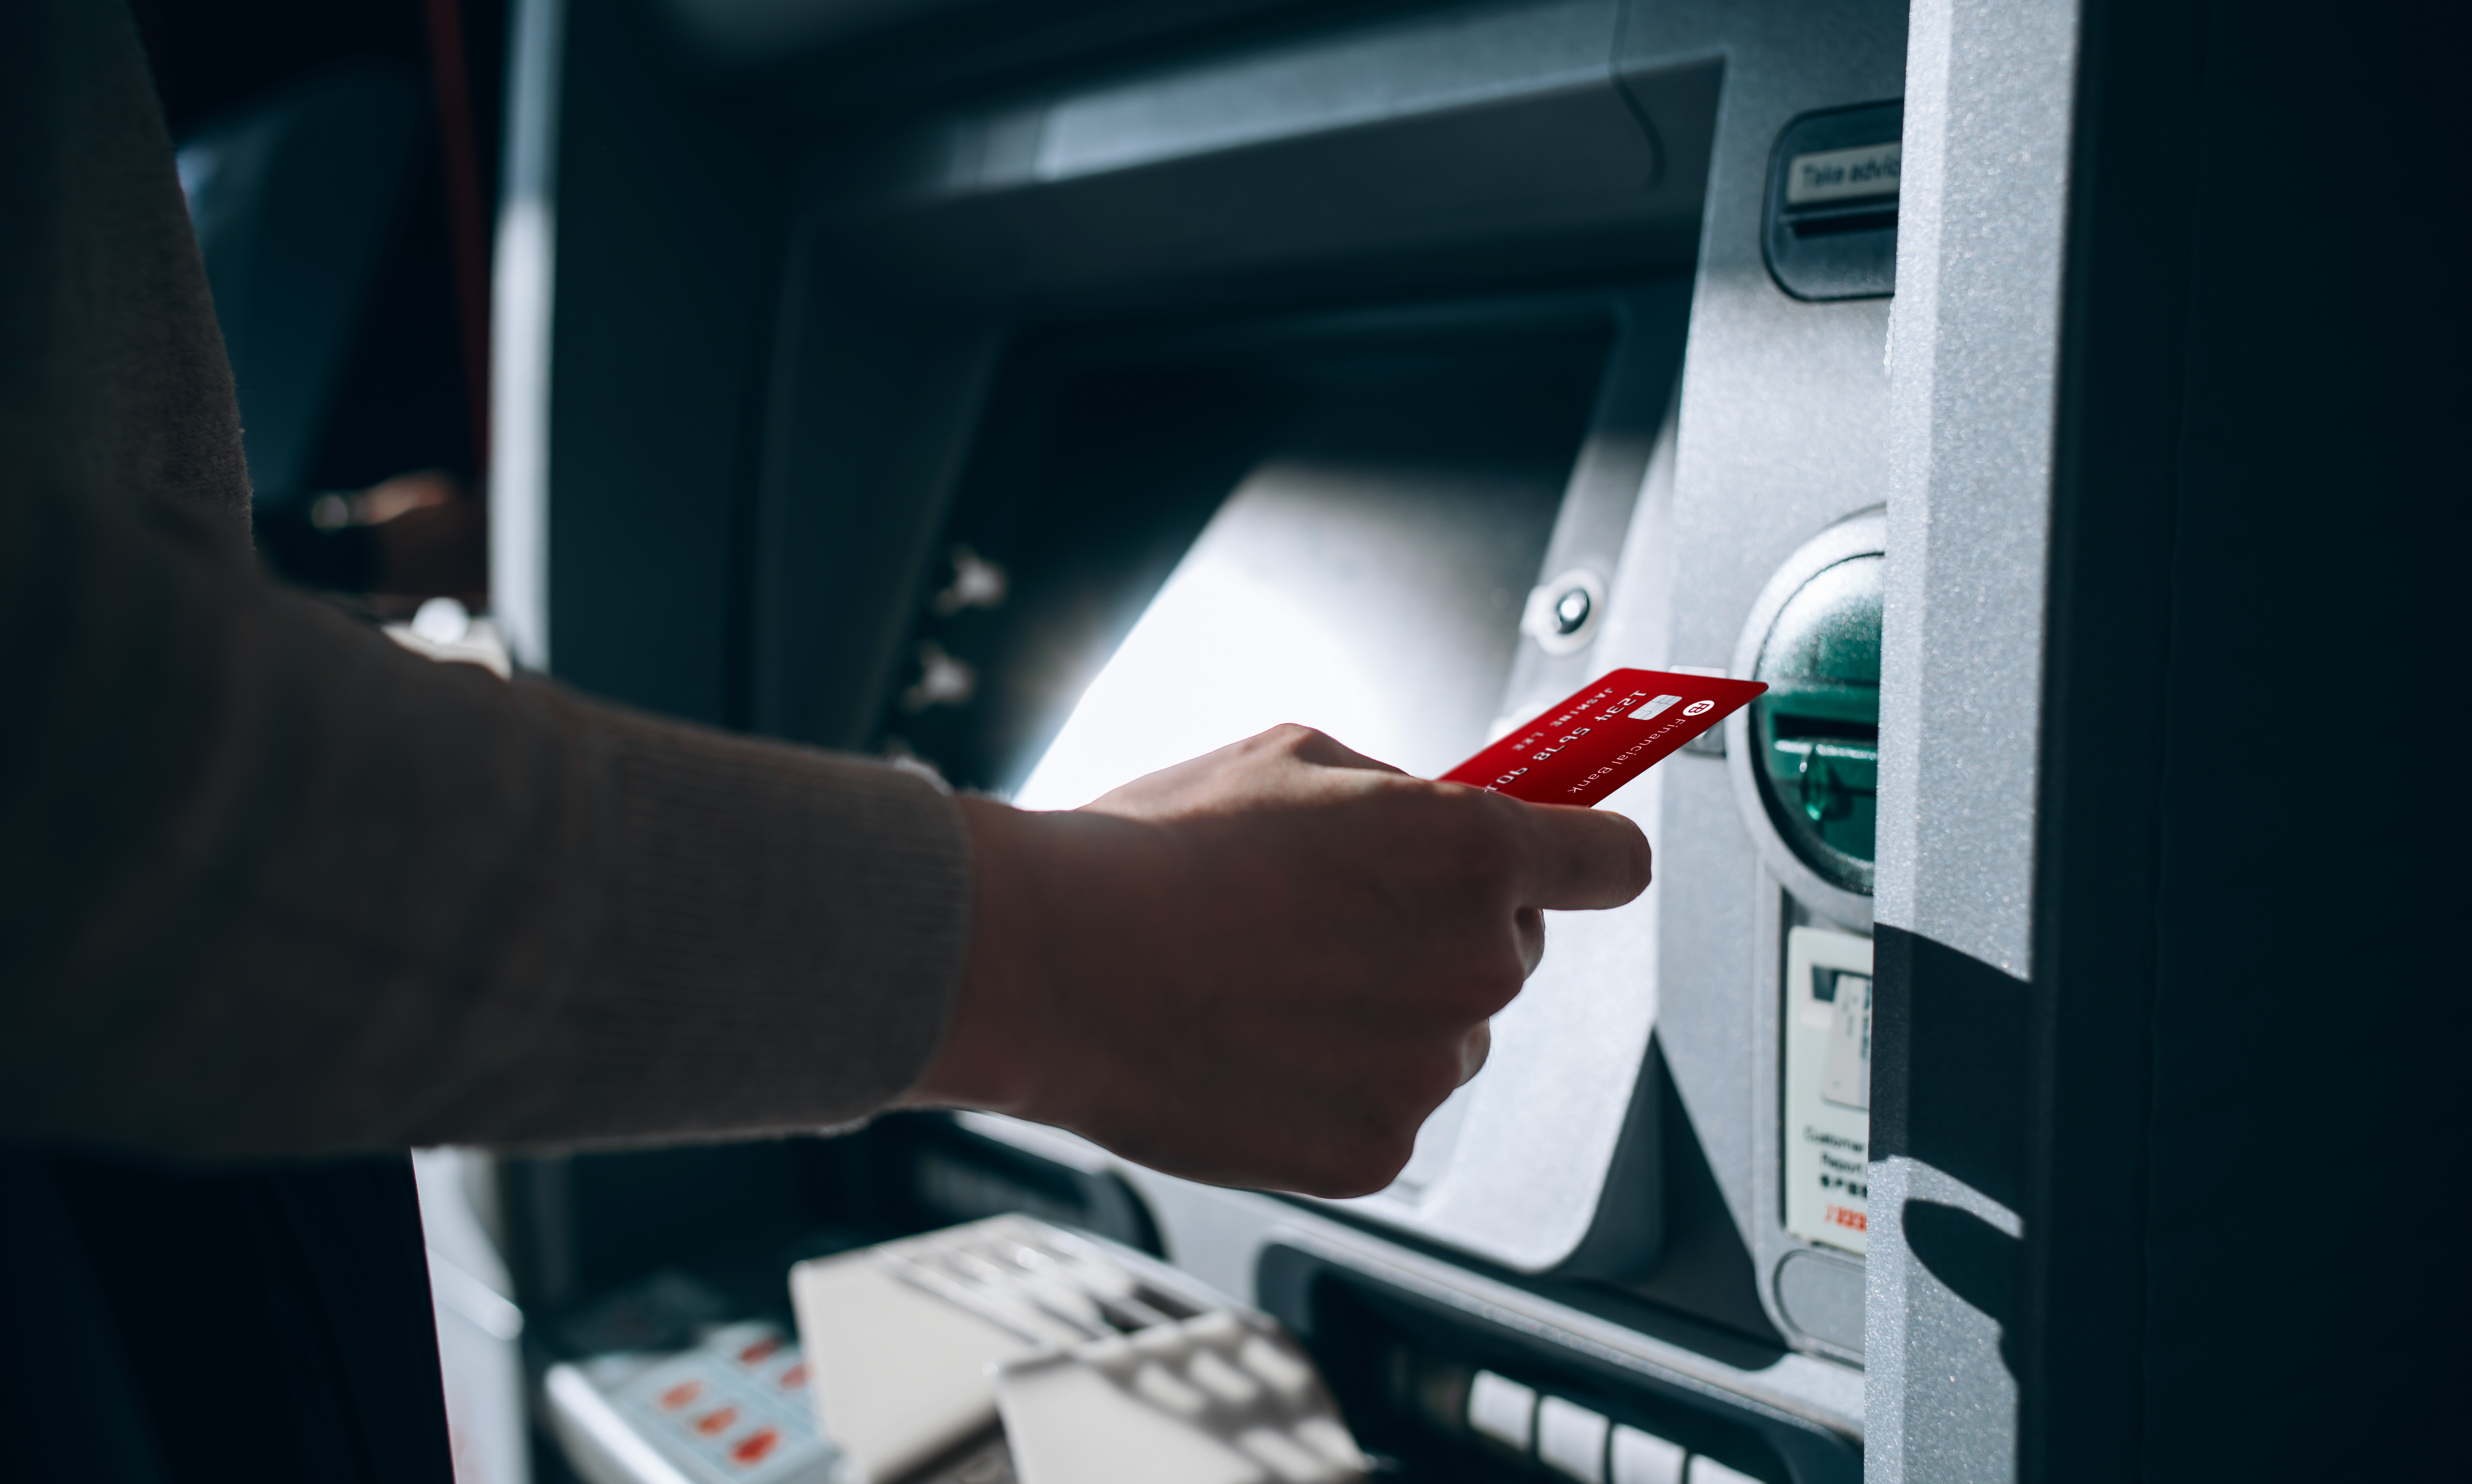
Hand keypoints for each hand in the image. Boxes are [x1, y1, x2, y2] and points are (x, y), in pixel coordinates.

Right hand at [904, 725, 1650, 1196]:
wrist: (1052, 963)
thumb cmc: (1158, 852)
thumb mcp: (1294, 758)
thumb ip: (1402, 792)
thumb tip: (1447, 810)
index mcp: (1470, 854)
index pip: (1612, 863)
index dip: (1587, 858)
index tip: (1574, 863)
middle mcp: (1473, 966)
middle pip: (1512, 952)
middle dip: (1449, 933)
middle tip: (1340, 920)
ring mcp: (1427, 1068)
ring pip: (1449, 1037)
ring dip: (1392, 1015)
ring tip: (1275, 986)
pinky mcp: (1375, 1151)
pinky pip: (1388, 1111)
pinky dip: (1338, 1089)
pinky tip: (1259, 1048)